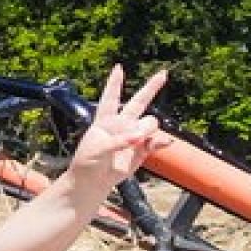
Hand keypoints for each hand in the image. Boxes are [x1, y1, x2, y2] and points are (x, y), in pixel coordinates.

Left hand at [71, 65, 170, 185]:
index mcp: (105, 120)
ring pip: (150, 122)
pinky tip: (163, 142)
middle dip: (151, 87)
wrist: (91, 183)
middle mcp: (121, 125)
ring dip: (148, 127)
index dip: (115, 83)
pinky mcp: (141, 151)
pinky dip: (161, 141)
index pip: (111, 98)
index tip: (118, 67)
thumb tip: (140, 137)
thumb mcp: (98, 149)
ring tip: (138, 138)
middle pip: (138, 102)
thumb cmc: (87, 163)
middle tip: (163, 74)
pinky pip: (156, 142)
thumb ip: (120, 141)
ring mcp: (133, 137)